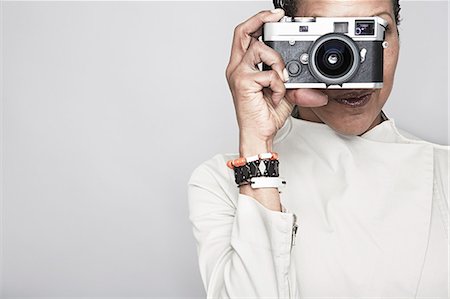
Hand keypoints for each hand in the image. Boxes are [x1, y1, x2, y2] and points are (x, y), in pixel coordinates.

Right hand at [225, 9, 328, 151]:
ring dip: (277, 62)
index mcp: (243, 67)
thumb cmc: (265, 115)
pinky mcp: (243, 83)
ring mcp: (238, 74)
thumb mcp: (283, 91)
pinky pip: (268, 73)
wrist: (259, 135)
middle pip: (242, 32)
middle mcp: (237, 68)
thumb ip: (290, 78)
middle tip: (277, 16)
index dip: (258, 21)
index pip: (245, 36)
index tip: (275, 15)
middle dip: (260, 19)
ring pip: (259, 48)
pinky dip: (278, 85)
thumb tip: (309, 76)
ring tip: (281, 80)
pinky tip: (277, 96)